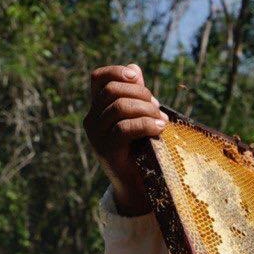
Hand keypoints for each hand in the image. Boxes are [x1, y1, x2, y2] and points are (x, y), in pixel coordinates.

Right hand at [82, 63, 167, 215]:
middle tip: (158, 107)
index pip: (98, 78)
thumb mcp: (139, 118)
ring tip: (162, 120)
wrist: (138, 186)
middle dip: (140, 93)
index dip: (116, 71)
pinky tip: (161, 128)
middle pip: (112, 91)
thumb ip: (136, 95)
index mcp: (97, 109)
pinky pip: (125, 128)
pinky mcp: (106, 150)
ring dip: (147, 110)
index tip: (137, 76)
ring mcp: (96, 136)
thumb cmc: (141, 149)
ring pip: (120, 107)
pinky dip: (147, 124)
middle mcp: (91, 120)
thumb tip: (135, 67)